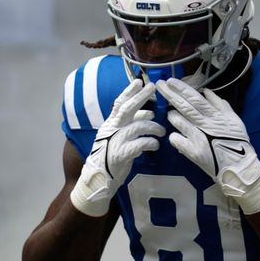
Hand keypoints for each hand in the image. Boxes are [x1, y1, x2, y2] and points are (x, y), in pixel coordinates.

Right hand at [70, 79, 164, 216]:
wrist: (98, 179)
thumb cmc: (110, 156)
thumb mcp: (118, 136)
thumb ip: (131, 124)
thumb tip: (148, 112)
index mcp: (111, 123)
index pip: (119, 103)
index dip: (129, 91)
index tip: (139, 81)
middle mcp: (112, 129)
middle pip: (127, 109)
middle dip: (140, 97)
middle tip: (152, 87)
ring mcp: (115, 141)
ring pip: (138, 126)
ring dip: (154, 127)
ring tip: (162, 131)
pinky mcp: (121, 154)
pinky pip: (140, 144)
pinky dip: (151, 143)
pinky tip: (156, 145)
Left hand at [156, 78, 259, 214]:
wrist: (239, 166)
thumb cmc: (237, 141)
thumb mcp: (233, 118)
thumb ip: (220, 104)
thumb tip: (206, 91)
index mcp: (215, 115)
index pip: (195, 98)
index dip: (182, 89)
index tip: (170, 81)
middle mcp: (205, 124)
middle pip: (184, 106)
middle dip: (170, 94)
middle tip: (159, 85)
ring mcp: (198, 138)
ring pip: (178, 121)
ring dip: (172, 116)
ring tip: (171, 113)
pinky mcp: (193, 152)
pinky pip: (176, 139)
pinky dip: (174, 136)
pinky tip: (176, 135)